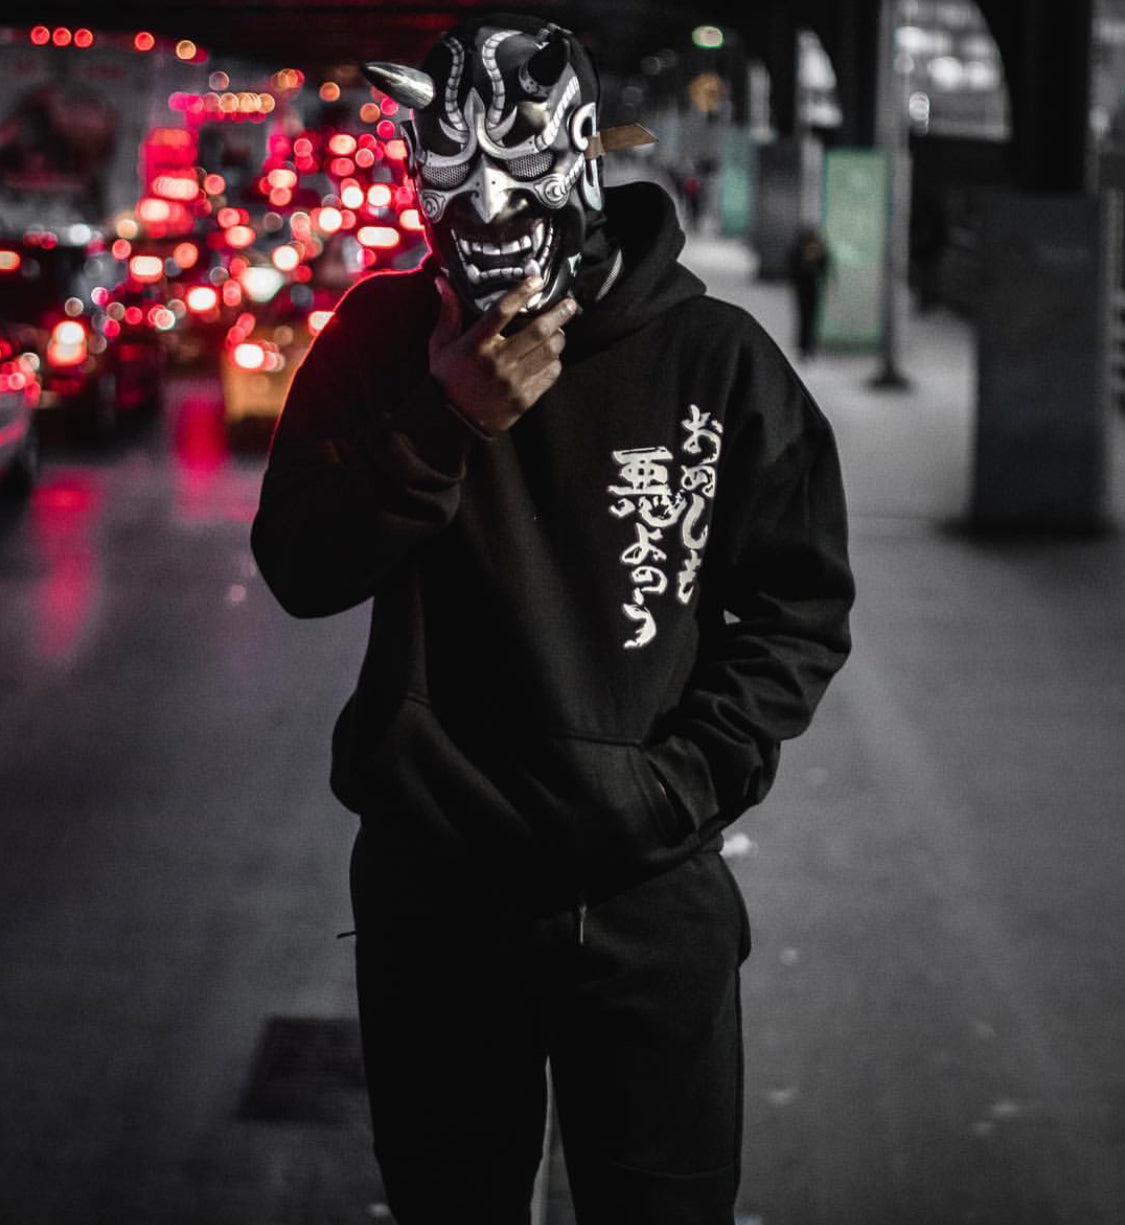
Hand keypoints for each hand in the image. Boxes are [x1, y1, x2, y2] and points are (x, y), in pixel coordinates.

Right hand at [428, 275, 575, 435]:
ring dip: (559, 338)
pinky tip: (552, 357)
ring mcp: (513, 382)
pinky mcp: (524, 399)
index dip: (523, 291)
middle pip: (538, 330)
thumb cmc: (446, 378)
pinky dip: (555, 363)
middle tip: (570, 304)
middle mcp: (498, 361)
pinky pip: (549, 375)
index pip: (503, 310)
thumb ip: (448, 312)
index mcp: (476, 344)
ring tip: (560, 331)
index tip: (537, 279)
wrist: (451, 422)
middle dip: (559, 314)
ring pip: (549, 352)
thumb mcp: (442, 344)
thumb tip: (443, 280)